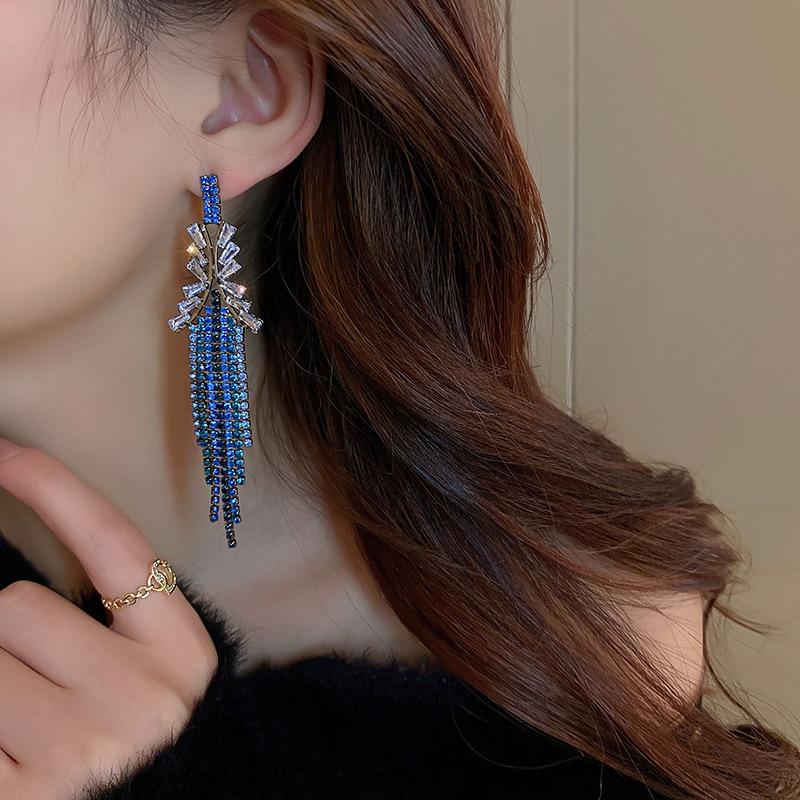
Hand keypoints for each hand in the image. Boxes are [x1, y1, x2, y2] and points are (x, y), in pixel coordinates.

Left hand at [0, 438, 217, 798]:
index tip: (6, 451)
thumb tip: (18, 564)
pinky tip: (12, 737)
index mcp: (177, 649)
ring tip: (24, 713)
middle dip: (11, 630)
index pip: (114, 546)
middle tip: (41, 672)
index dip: (56, 488)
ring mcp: (76, 753)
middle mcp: (137, 698)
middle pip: (14, 605)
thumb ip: (109, 604)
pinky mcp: (19, 795)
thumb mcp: (153, 657)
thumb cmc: (137, 721)